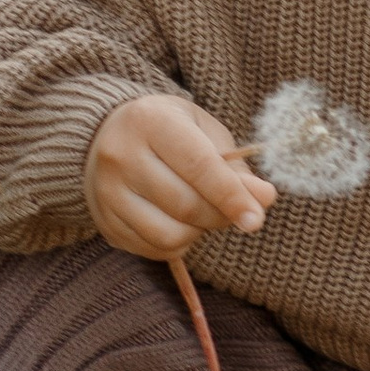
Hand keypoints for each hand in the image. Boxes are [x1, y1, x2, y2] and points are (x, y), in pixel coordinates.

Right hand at [85, 93, 275, 258]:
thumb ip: (235, 166)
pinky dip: (179, 243)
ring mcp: (107, 192)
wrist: (108, 137)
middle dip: (221, 216)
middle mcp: (121, 155)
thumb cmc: (170, 131)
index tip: (256, 219)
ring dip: (199, 232)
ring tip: (202, 213)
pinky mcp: (105, 222)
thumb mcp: (204, 133)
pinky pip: (154, 249)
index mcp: (151, 121)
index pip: (198, 166)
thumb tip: (265, 199)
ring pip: (169, 234)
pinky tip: (179, 221)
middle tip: (235, 210)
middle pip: (185, 205)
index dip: (231, 196)